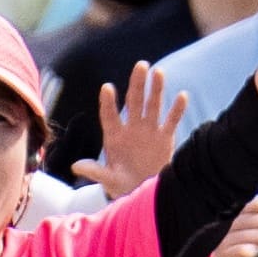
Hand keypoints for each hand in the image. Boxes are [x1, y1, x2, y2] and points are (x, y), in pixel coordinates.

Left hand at [74, 60, 184, 195]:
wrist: (143, 191)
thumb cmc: (122, 185)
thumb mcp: (108, 180)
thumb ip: (95, 171)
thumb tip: (76, 166)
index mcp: (114, 136)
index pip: (109, 115)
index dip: (108, 103)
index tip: (107, 88)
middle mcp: (131, 128)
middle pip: (134, 102)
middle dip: (137, 84)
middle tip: (141, 65)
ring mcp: (148, 131)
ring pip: (152, 106)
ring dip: (156, 90)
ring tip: (158, 72)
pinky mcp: (164, 138)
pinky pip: (171, 121)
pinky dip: (176, 110)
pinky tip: (182, 96)